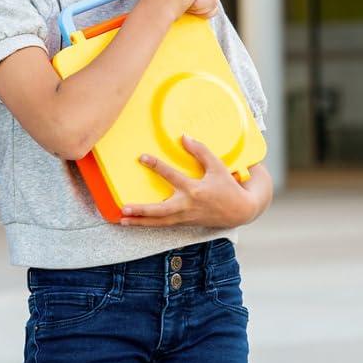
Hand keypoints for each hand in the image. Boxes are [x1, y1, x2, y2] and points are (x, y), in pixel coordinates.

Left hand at [119, 135, 258, 227]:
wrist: (241, 211)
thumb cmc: (228, 187)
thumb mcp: (218, 167)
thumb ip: (201, 151)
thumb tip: (184, 137)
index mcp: (195, 190)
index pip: (172, 176)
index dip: (156, 166)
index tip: (142, 157)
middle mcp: (187, 206)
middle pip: (160, 210)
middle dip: (141, 210)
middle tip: (124, 208)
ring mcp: (185, 217)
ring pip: (159, 222)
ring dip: (140, 222)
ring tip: (122, 221)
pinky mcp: (185, 223)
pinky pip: (163, 224)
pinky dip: (149, 224)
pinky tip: (135, 223)